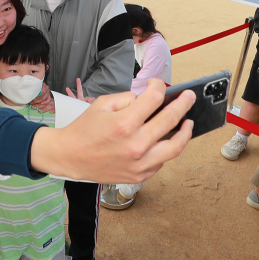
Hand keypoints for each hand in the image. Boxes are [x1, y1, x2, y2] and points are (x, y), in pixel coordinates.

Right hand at [30, 79, 195, 183]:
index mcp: (125, 123)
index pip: (153, 98)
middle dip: (183, 104)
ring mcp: (139, 163)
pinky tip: (165, 141)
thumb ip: (127, 98)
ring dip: (185, 133)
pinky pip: (161, 162)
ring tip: (188, 123)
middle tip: (189, 97)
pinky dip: (166, 150)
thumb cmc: (84, 130)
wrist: (69, 156)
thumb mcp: (102, 104)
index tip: (158, 85)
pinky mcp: (138, 175)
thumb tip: (146, 99)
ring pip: (175, 147)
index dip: (158, 86)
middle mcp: (135, 145)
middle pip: (170, 119)